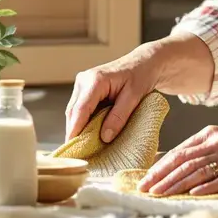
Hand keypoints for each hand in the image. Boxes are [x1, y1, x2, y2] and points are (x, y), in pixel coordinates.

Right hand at [64, 32, 214, 142]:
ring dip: (78, 128)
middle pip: (73, 112)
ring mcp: (82, 84)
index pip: (80, 110)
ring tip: (83, 148)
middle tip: (79, 154)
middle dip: (75, 133)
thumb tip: (105, 137)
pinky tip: (88, 135)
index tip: (74, 148)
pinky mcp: (84, 90)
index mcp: (95, 80)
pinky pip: (79, 109)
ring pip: (74, 112)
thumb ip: (119, 116)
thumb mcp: (134, 97)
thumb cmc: (141, 76)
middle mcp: (84, 80)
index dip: (75, 130)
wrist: (144, 63)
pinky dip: (83, 122)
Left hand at [137, 125, 217, 195]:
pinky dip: (206, 187)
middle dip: (161, 177)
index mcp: (210, 134)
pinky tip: (192, 194)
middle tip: (145, 189)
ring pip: (198, 171)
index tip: (144, 179)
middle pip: (184, 161)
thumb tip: (172, 165)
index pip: (179, 151)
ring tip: (160, 195)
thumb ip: (201, 151)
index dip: (159, 166)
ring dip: (176, 185)